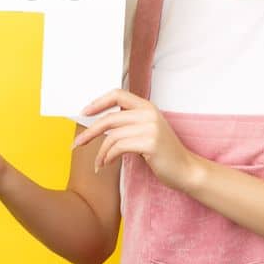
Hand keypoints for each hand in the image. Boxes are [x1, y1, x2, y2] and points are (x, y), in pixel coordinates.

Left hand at [70, 87, 203, 189]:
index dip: (98, 102)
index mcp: (147, 107)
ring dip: (100, 152)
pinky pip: (119, 147)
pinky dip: (108, 157)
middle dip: (90, 131)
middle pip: (110, 118)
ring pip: (112, 136)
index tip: (83, 113)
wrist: (186, 170)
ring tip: (98, 162)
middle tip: (77, 144)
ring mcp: (151, 128)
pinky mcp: (150, 143)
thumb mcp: (147, 130)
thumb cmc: (163, 153)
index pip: (117, 94)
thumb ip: (129, 123)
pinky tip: (106, 164)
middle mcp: (149, 113)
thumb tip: (99, 124)